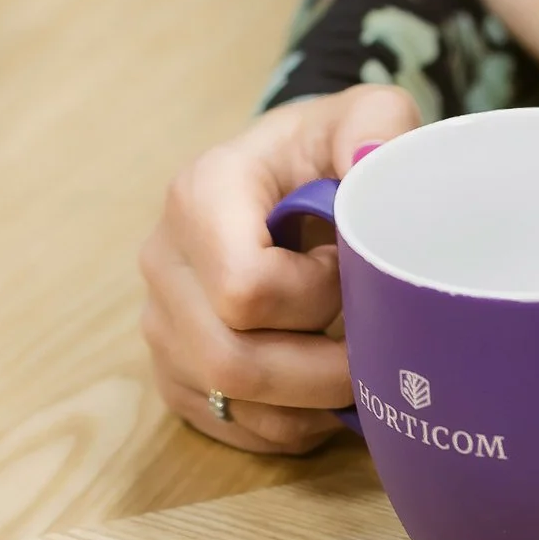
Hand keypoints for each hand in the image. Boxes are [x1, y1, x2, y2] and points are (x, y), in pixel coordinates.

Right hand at [139, 83, 421, 452]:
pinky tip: (325, 389)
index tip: (351, 267)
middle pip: (233, 359)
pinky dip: (289, 422)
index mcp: (200, 195)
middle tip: (375, 343)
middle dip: (320, 368)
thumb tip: (371, 164)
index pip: (246, 288)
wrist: (289, 173)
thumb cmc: (327, 148)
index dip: (317, 295)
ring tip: (357, 365)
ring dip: (309, 401)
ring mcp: (160, 321)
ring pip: (232, 400)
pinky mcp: (172, 369)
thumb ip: (378, 126)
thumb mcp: (364, 115)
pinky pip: (229, 424)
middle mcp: (165, 261)